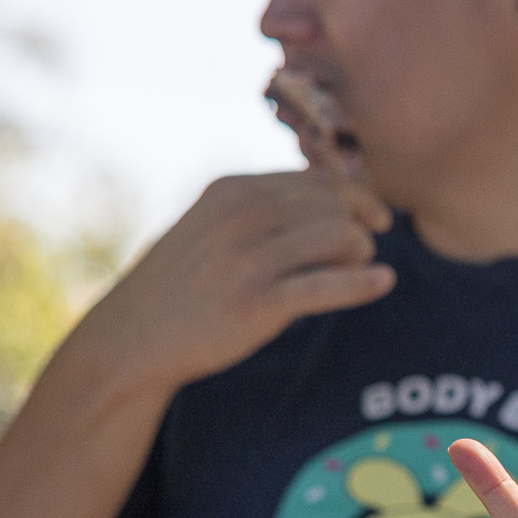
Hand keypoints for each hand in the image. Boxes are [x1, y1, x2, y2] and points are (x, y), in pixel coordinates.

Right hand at [77, 169, 392, 393]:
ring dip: (361, 253)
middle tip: (365, 251)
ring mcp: (248, 260)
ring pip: (339, 237)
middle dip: (360, 225)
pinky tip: (384, 283)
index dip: (354, 197)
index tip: (375, 217)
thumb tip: (330, 198)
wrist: (133, 336)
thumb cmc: (183, 282)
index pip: (314, 181)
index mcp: (232, 190)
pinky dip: (362, 283)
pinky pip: (326, 286)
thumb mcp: (212, 226)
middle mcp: (240, 217)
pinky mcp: (257, 304)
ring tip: (362, 270)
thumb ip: (261, 209)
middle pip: (333, 205)